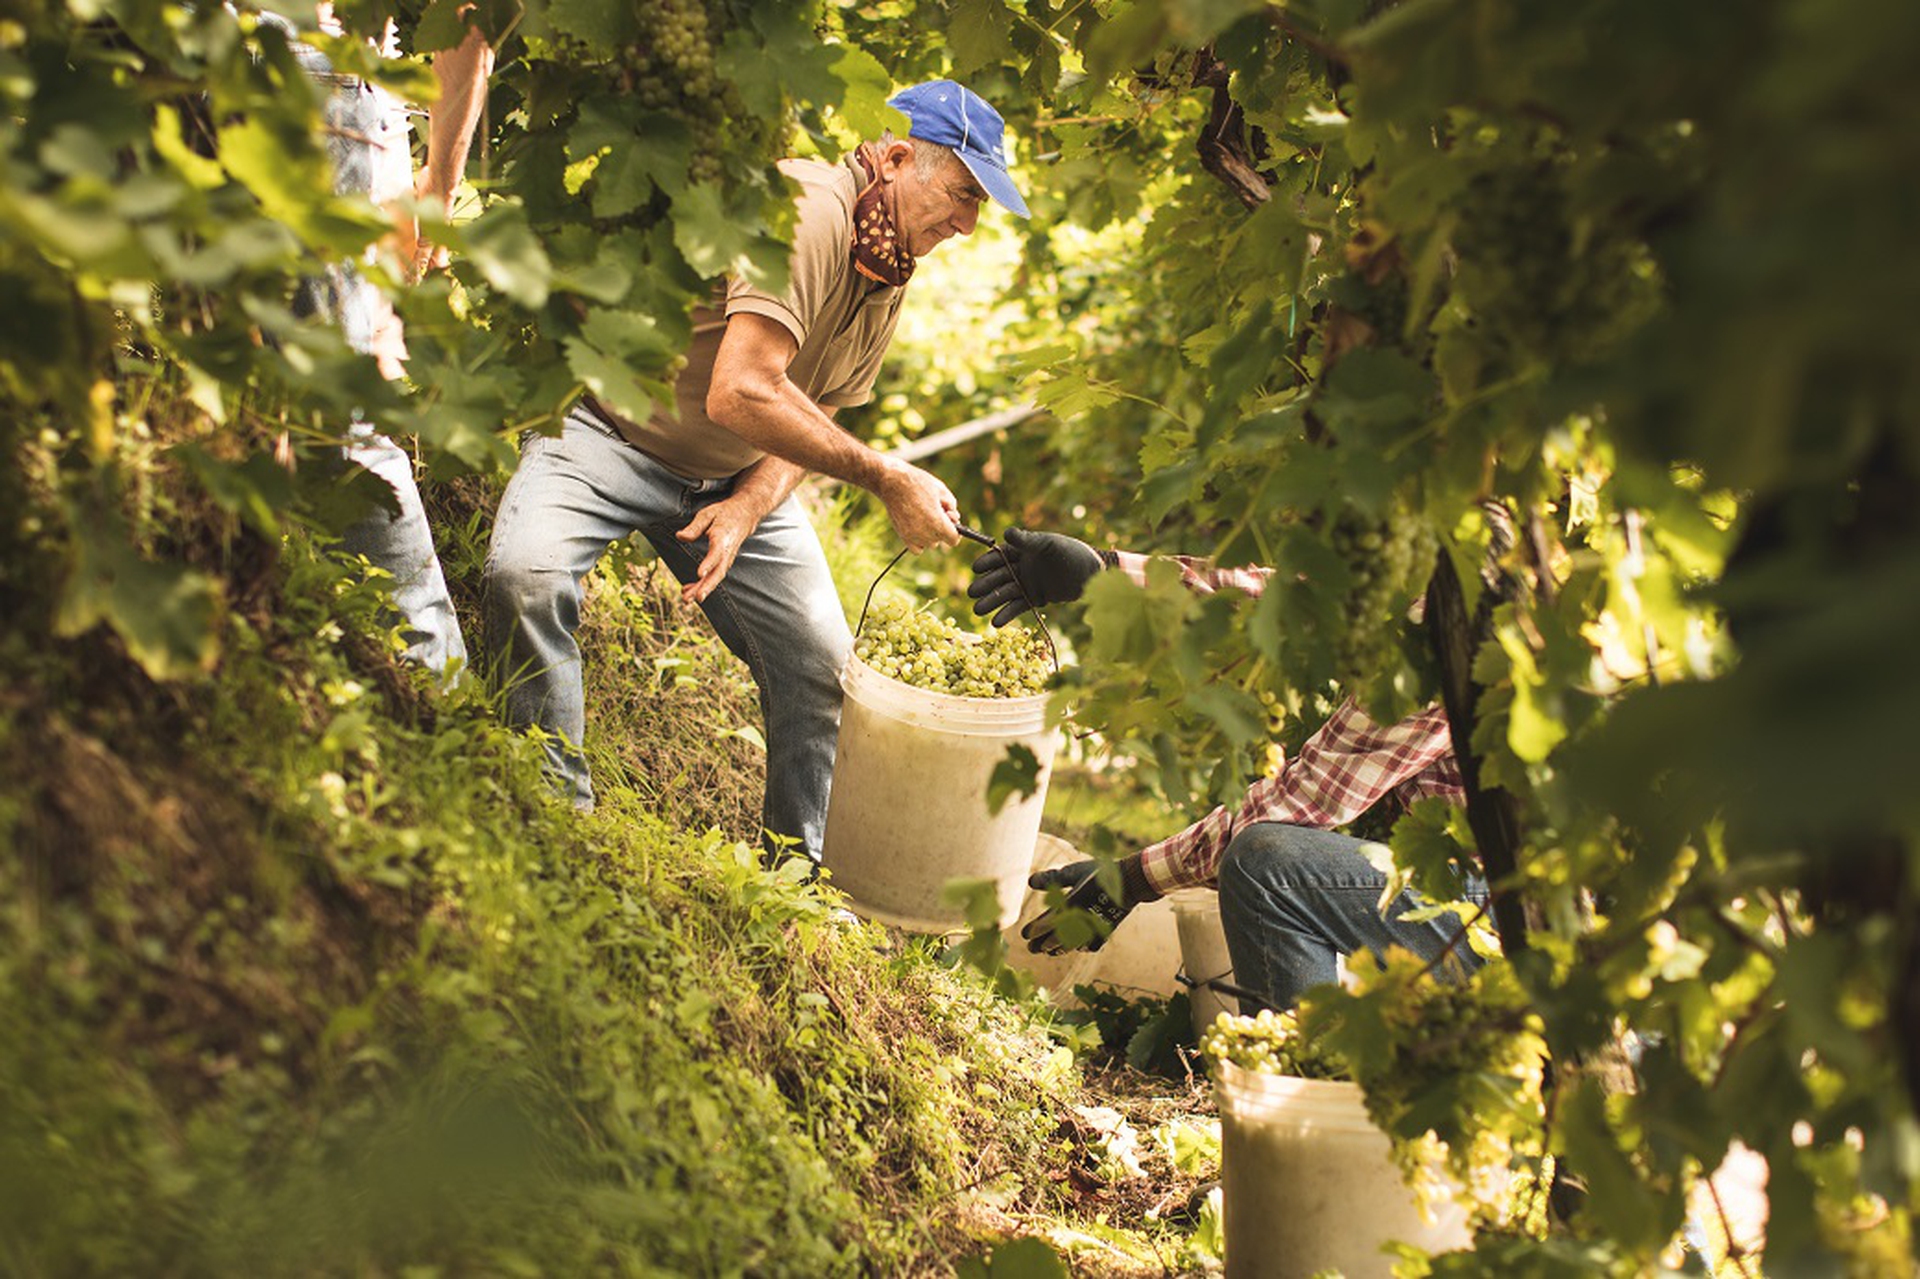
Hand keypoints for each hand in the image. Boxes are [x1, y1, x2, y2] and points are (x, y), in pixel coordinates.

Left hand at [677, 494, 764, 603]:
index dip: (708, 564)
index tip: (699, 574)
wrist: (745, 514)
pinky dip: (702, 585)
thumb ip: (694, 527)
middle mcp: (727, 551)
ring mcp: (727, 558)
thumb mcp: (707, 514)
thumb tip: (680, 537)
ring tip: (686, 599)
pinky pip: (714, 576)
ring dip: (703, 589)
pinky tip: (689, 590)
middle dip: (707, 586)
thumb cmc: (725, 513)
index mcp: (723, 537)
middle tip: (696, 598)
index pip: (716, 553)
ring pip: (716, 577)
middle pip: (718, 572)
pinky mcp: (724, 562)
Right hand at [877, 460, 960, 551]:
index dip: (955, 530)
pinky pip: (917, 548)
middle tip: (935, 511)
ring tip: (924, 515)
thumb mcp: (941, 490)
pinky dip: (920, 541)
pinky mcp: (903, 536)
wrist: (892, 482)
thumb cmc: (918, 483)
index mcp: (938, 524)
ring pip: (929, 544)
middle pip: (941, 540)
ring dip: (931, 534)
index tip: (950, 520)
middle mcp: (926, 534)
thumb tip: (954, 517)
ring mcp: (913, 537)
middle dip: (942, 528)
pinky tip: (918, 527)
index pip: (954, 540)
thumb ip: (952, 506)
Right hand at [969, 527, 1105, 626]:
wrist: (1090, 575)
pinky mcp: (1034, 599)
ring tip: (977, 611)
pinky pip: (1017, 607)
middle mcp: (1021, 567)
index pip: (999, 556)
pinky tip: (995, 623)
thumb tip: (1005, 533)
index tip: (976, 568)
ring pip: (1005, 593)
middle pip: (998, 576)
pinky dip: (1006, 614)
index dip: (987, 562)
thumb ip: (1027, 541)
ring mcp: (1026, 584)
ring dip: (991, 602)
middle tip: (971, 593)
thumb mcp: (1049, 544)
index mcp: (1022, 550)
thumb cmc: (1071, 553)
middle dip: (985, 585)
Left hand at [1022, 859, 1136, 955]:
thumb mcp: (1074, 871)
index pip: (1047, 923)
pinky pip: (1089, 946)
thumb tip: (1029, 881)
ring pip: (1072, 945)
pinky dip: (1079, 948)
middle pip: (1057, 939)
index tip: (1024, 935)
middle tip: (1031, 949)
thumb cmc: (1099, 873)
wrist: (1130, 881)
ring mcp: (1094, 928)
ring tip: (1048, 952)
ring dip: (1058, 950)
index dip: (1034, 931)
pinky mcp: (1106, 932)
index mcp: (1070, 905)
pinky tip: (1074, 948)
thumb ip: (1052, 878)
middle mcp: (1080, 920)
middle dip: (1042, 945)